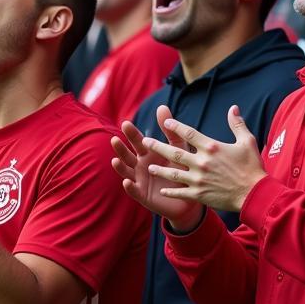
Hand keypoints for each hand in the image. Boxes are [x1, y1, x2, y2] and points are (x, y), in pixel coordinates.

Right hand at [111, 114, 202, 231]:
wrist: (189, 197)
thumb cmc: (183, 170)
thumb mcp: (178, 149)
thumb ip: (170, 131)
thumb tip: (162, 106)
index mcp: (147, 153)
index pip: (137, 141)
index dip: (131, 134)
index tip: (126, 123)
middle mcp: (139, 165)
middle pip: (127, 155)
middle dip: (121, 148)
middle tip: (115, 139)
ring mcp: (139, 180)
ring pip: (126, 171)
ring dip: (120, 166)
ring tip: (115, 160)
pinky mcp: (142, 195)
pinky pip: (134, 190)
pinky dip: (129, 186)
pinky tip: (126, 182)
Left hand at [142, 105, 265, 213]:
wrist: (256, 194)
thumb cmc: (252, 167)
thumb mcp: (247, 142)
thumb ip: (237, 124)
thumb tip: (233, 108)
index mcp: (212, 147)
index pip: (189, 134)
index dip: (176, 127)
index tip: (165, 123)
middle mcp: (202, 162)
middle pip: (174, 152)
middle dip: (157, 146)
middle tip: (144, 142)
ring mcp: (198, 179)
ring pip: (173, 173)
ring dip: (159, 169)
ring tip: (149, 166)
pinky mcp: (199, 194)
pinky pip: (180, 192)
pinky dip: (170, 191)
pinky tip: (161, 190)